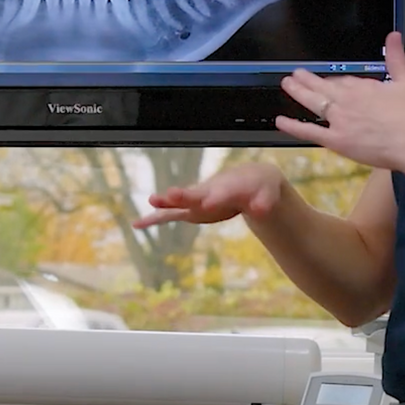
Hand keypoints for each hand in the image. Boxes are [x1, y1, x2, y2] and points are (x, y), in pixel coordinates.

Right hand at [133, 161, 286, 228]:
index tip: (207, 204)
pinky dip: (154, 219)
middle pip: (194, 194)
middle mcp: (208, 192)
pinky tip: (137, 224)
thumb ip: (263, 203)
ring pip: (178, 203)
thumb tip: (260, 211)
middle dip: (183, 195)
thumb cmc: (259, 187)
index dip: (215, 199)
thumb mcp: (267, 194)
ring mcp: (197, 201)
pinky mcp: (191, 210)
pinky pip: (170, 215)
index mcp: (227, 188)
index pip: (220, 194)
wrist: (248, 180)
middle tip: (171, 195)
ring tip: (152, 202)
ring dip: (166, 202)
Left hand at [275, 31, 404, 173]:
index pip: (343, 80)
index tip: (329, 81)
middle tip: (294, 75)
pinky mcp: (337, 140)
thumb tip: (393, 35)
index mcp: (362, 86)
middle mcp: (347, 99)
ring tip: (287, 85)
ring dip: (298, 92)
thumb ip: (396, 58)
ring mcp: (339, 119)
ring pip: (313, 103)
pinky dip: (293, 126)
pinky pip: (310, 131)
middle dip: (307, 80)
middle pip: (322, 87)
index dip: (335, 82)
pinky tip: (280, 121)